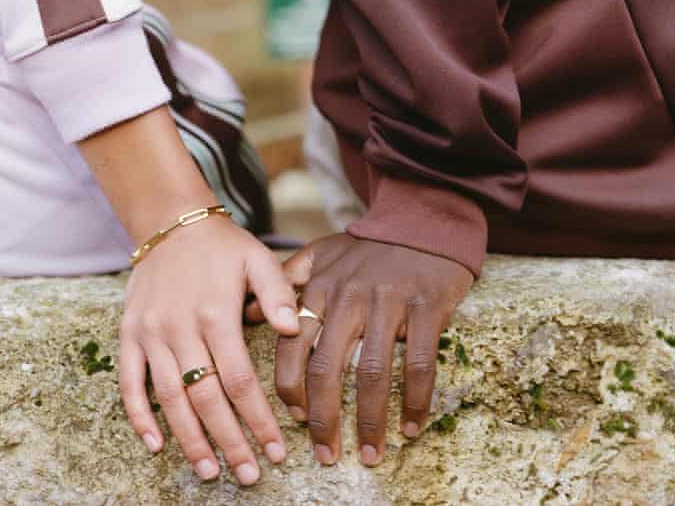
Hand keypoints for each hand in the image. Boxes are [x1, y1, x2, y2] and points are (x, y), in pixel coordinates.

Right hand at [118, 217, 299, 485]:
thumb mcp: (258, 258)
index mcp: (215, 314)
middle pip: (206, 398)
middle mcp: (179, 328)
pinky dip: (139, 416)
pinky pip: (129, 383)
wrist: (169, 223)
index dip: (258, 420)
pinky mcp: (128, 335)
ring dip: (188, 438)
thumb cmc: (222, 246)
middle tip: (248, 476)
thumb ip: (277, 293)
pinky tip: (155, 444)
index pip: (240, 380)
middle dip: (229, 441)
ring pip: (169, 397)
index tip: (277, 450)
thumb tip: (292, 329)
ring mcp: (149, 334)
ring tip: (207, 471)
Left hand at [247, 234, 472, 466]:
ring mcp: (388, 303)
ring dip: (370, 420)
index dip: (289, 388)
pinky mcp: (426, 308)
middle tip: (326, 453)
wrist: (421, 220)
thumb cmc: (366, 248)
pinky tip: (412, 426)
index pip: (291, 346)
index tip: (293, 420)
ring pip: (372, 373)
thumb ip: (283, 283)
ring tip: (369, 453)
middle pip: (327, 369)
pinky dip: (415, 400)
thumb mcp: (318, 255)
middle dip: (323, 418)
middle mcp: (347, 298)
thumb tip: (248, 313)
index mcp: (318, 289)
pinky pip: (419, 363)